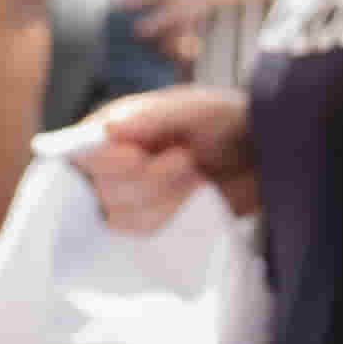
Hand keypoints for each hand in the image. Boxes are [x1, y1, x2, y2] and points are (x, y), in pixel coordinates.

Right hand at [75, 88, 259, 232]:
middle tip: (188, 157)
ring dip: (164, 199)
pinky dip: (169, 217)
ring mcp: (127, 195)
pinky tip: (193, 197)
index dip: (104, 161)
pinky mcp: (147, 220)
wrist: (262, 155)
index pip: (80, 152)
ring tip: (195, 175)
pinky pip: (140, 233)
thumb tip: (107, 128)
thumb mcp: (197, 109)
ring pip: (118, 217)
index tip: (138, 158)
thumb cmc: (228, 120)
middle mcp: (111, 162)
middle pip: (100, 191)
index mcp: (113, 126)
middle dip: (150, 180)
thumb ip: (153, 118)